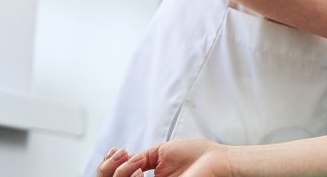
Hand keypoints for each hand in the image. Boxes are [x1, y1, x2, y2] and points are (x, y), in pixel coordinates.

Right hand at [96, 139, 228, 176]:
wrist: (218, 160)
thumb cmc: (197, 155)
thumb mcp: (161, 152)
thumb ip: (141, 158)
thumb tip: (122, 160)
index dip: (108, 167)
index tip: (117, 152)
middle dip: (110, 170)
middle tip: (123, 156)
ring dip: (121, 175)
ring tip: (136, 165)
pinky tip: (140, 172)